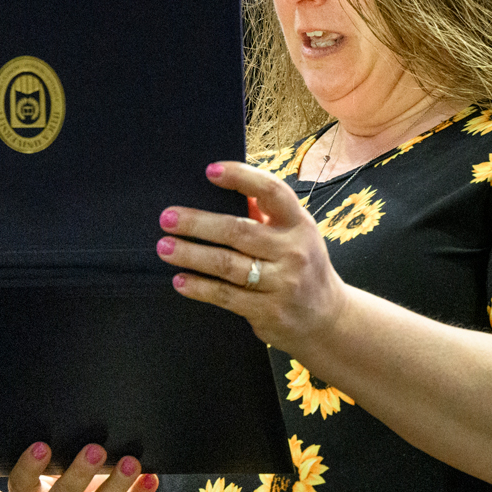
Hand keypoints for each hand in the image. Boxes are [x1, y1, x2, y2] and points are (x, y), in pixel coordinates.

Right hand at [7, 442, 157, 491]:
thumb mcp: (52, 484)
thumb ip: (58, 462)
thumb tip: (73, 421)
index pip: (22, 485)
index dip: (29, 467)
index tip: (42, 445)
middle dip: (79, 474)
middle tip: (95, 449)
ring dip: (116, 484)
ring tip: (131, 463)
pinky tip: (149, 479)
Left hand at [156, 161, 349, 351]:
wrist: (327, 319)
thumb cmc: (301, 266)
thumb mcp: (295, 234)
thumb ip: (265, 213)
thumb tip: (223, 186)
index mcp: (299, 223)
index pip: (272, 192)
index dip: (242, 178)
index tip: (210, 171)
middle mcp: (293, 251)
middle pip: (238, 231)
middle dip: (197, 223)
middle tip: (167, 218)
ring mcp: (282, 283)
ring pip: (227, 265)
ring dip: (191, 255)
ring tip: (164, 248)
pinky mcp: (268, 311)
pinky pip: (226, 296)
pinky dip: (200, 287)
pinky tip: (180, 280)